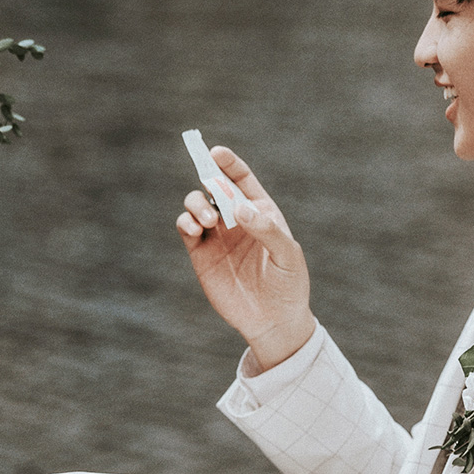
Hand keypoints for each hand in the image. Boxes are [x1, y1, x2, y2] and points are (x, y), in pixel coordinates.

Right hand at [176, 146, 316, 370]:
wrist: (273, 321)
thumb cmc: (288, 285)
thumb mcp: (287, 255)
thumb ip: (267, 229)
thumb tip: (240, 208)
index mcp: (260, 211)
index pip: (240, 178)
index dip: (227, 163)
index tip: (215, 153)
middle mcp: (235, 219)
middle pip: (214, 186)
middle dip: (208, 181)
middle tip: (214, 196)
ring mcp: (217, 236)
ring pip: (197, 204)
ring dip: (197, 204)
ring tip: (208, 220)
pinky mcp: (201, 255)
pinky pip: (187, 229)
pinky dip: (185, 222)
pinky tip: (194, 229)